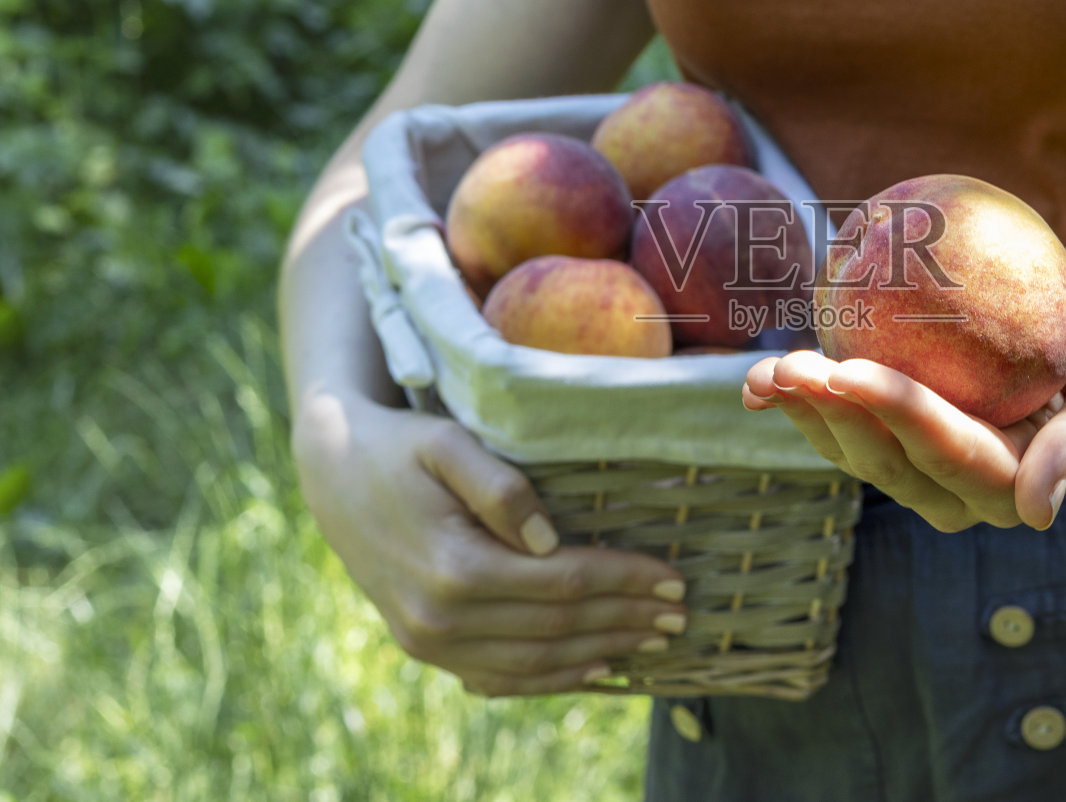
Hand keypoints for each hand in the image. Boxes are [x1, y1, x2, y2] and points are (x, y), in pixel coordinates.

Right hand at [290, 390, 688, 696]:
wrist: (331, 472)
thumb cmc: (400, 447)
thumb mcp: (447, 442)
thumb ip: (500, 486)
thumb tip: (549, 539)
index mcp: (454, 566)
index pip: (564, 582)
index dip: (625, 582)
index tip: (673, 578)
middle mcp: (441, 618)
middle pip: (558, 626)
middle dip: (626, 619)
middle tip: (679, 614)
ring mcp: (429, 641)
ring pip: (535, 662)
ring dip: (601, 652)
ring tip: (653, 640)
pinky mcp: (424, 646)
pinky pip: (499, 677)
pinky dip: (553, 678)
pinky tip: (596, 668)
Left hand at [742, 270, 1065, 530]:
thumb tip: (1033, 515)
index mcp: (1014, 488)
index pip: (950, 454)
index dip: (897, 414)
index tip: (853, 370)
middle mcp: (960, 493)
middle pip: (888, 463)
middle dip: (834, 418)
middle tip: (791, 366)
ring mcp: (921, 470)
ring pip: (854, 453)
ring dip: (805, 415)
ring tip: (763, 374)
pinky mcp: (894, 439)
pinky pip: (843, 428)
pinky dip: (803, 404)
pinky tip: (762, 380)